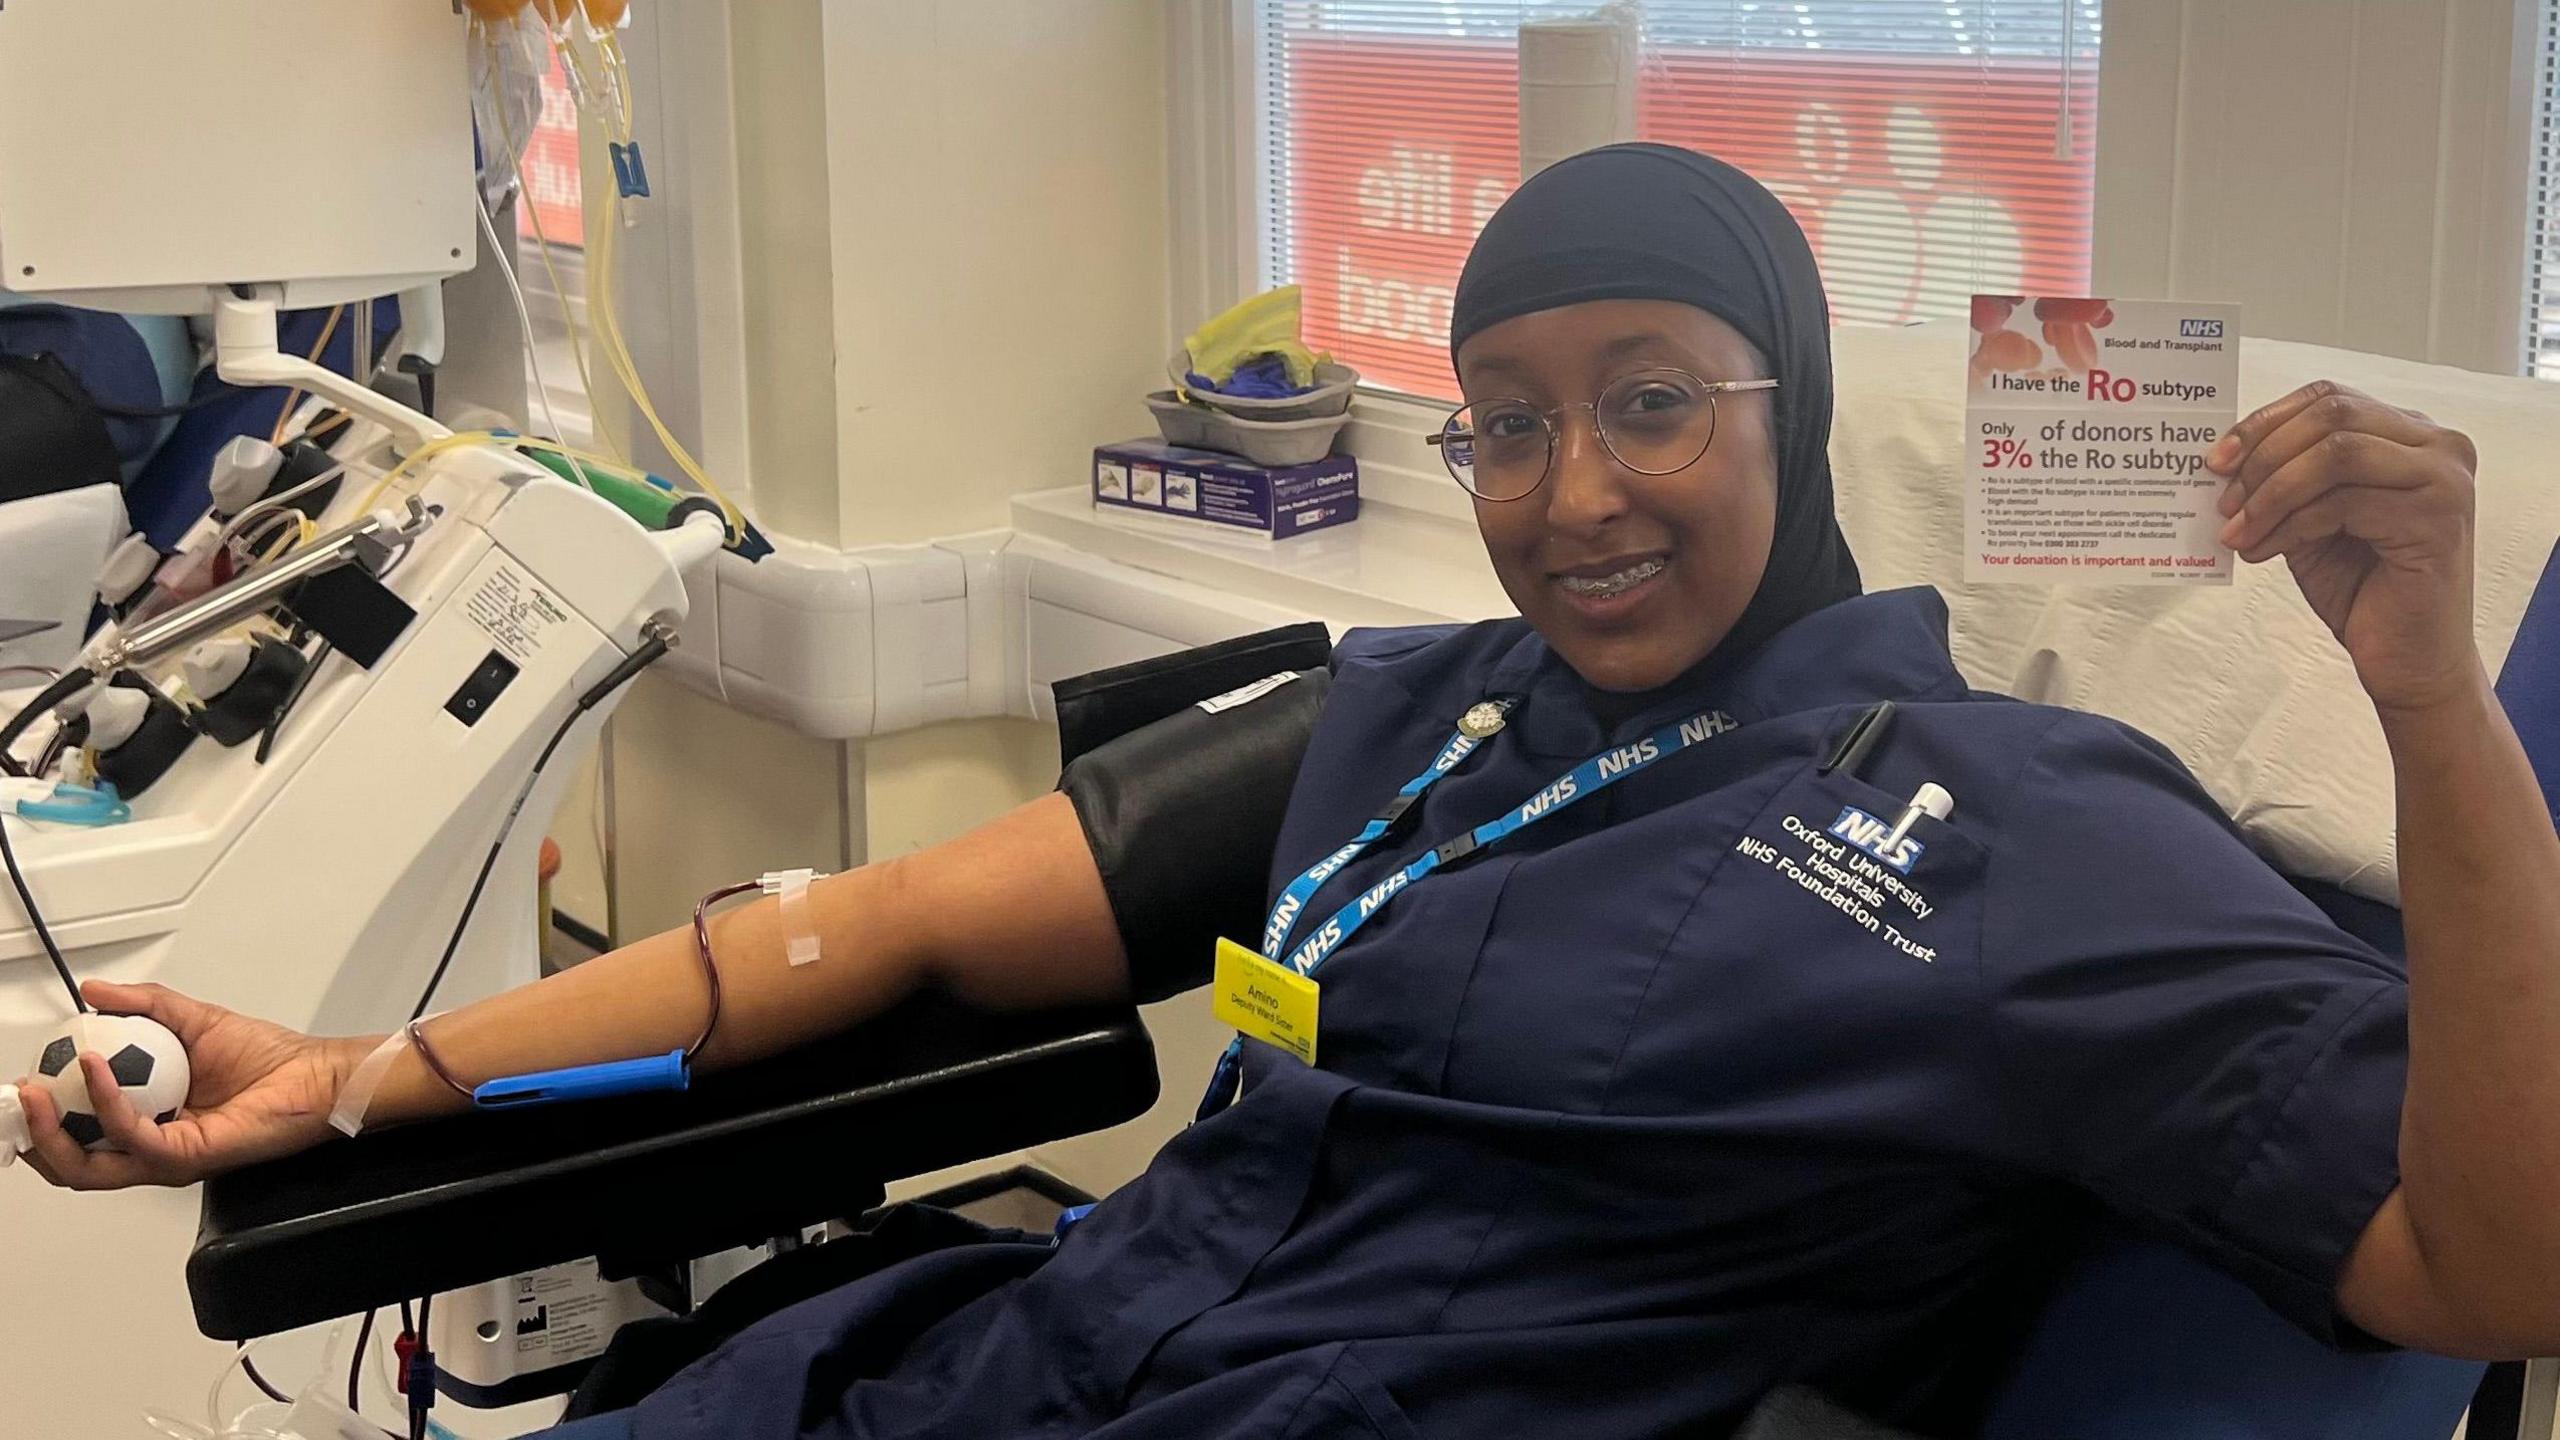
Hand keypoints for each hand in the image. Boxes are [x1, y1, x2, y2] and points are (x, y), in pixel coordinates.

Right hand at [14, 980, 374, 1189]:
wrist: (314, 1075)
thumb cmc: (267, 1058)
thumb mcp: (190, 1019)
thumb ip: (142, 1005)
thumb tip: (94, 992)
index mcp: (146, 1124)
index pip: (76, 1136)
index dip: (38, 1119)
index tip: (19, 1083)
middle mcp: (151, 1148)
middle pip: (70, 1164)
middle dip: (30, 1135)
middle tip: (16, 1096)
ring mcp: (166, 1158)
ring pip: (88, 1166)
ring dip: (51, 1130)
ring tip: (35, 1090)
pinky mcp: (187, 1156)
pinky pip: (133, 1135)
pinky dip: (106, 1101)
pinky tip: (93, 1069)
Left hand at [2208, 381, 2481, 713]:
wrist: (2408, 659)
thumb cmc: (2363, 587)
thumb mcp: (2312, 518)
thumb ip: (2286, 479)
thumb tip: (2223, 457)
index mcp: (2410, 435)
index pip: (2329, 399)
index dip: (2265, 422)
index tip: (2215, 459)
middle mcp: (2439, 446)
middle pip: (2333, 415)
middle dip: (2264, 454)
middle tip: (2224, 498)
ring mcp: (2444, 479)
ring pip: (2335, 454)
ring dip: (2271, 493)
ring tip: (2238, 530)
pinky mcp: (2437, 519)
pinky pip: (2342, 503)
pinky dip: (2289, 526)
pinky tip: (2261, 552)